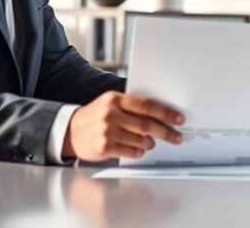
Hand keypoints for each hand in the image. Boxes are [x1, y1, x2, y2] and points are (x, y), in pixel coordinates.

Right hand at [62, 91, 184, 160]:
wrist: (69, 131)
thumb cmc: (96, 116)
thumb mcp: (110, 104)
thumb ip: (131, 107)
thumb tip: (161, 114)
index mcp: (115, 99)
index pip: (146, 105)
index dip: (166, 112)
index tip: (179, 118)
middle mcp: (111, 114)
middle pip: (146, 124)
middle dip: (165, 131)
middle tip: (177, 137)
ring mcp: (106, 131)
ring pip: (140, 139)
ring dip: (151, 143)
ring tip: (153, 143)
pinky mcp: (104, 147)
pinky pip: (130, 151)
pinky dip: (139, 151)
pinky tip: (140, 149)